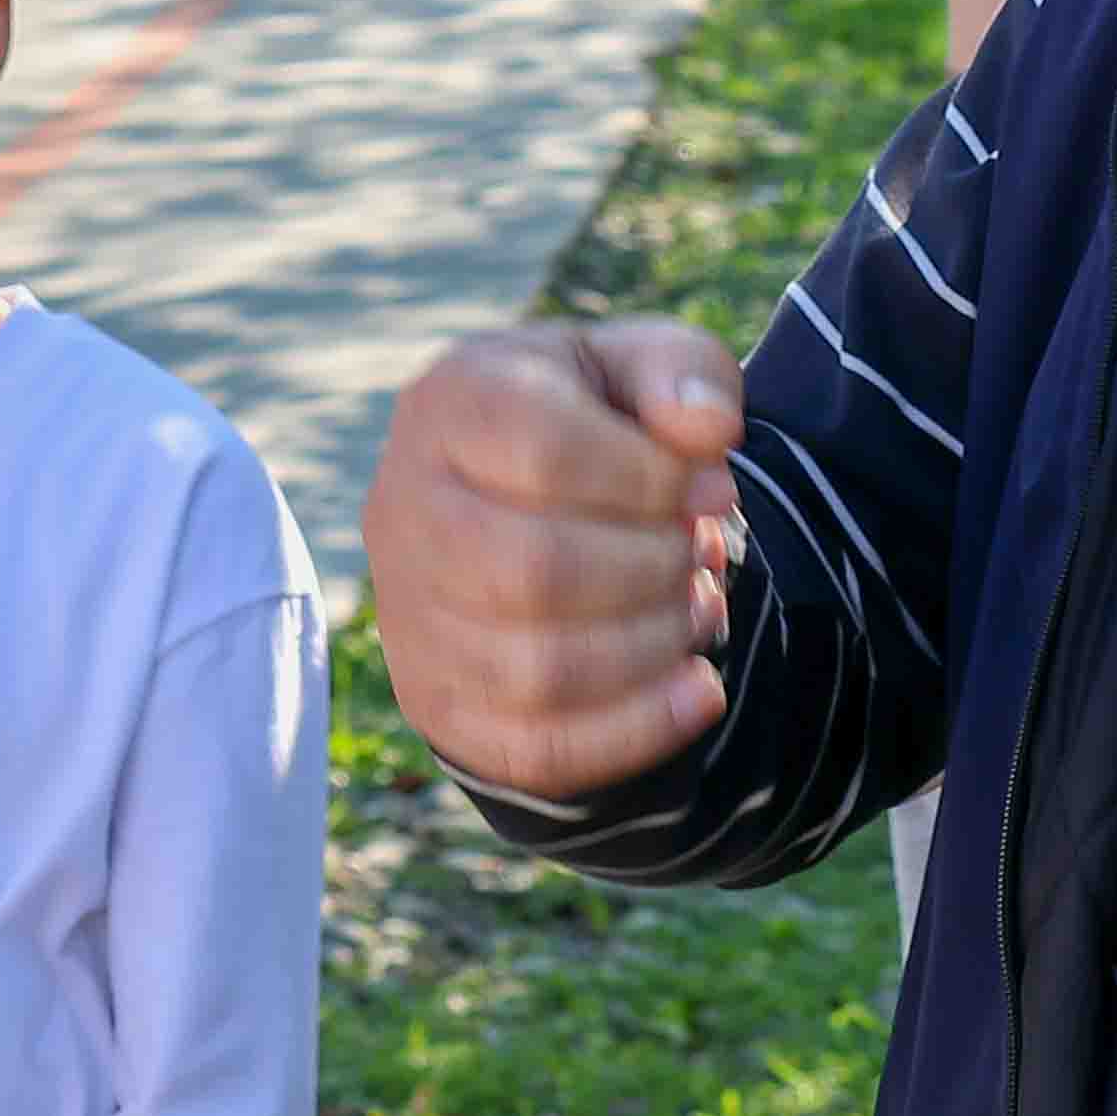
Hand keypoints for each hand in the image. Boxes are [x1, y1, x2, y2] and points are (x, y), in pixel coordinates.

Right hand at [365, 318, 747, 800]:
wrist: (516, 501)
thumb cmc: (591, 422)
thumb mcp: (641, 366)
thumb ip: (685, 372)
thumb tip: (708, 429)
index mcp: (450, 403)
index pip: (543, 450)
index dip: (651, 478)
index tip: (712, 484)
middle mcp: (404, 509)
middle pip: (533, 570)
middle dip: (652, 570)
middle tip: (697, 552)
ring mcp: (408, 616)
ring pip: (535, 672)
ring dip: (651, 648)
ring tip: (694, 610)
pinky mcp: (436, 701)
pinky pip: (536, 749)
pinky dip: (638, 730)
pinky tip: (700, 689)